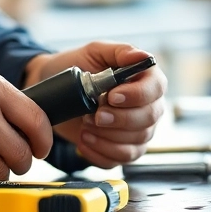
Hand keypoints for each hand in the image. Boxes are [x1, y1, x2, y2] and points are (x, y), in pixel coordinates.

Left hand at [24, 42, 167, 167]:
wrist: (55, 92)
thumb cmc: (77, 68)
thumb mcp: (95, 52)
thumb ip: (120, 52)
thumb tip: (141, 56)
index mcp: (146, 80)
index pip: (156, 89)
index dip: (137, 95)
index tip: (112, 96)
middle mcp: (148, 107)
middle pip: (149, 119)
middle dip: (119, 119)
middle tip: (94, 114)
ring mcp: (138, 131)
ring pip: (136, 142)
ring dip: (107, 136)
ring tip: (84, 124)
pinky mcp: (123, 150)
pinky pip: (120, 159)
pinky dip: (99, 152)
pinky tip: (84, 139)